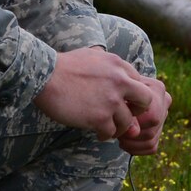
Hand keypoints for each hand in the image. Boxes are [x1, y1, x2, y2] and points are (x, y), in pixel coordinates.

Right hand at [34, 47, 172, 155]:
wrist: (44, 75)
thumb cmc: (64, 66)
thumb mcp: (93, 56)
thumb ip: (109, 65)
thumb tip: (118, 74)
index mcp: (119, 65)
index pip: (140, 84)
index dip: (133, 97)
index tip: (123, 103)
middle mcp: (121, 82)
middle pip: (146, 102)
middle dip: (138, 111)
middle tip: (126, 117)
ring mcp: (111, 101)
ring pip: (128, 122)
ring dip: (119, 128)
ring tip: (108, 128)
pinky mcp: (99, 117)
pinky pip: (111, 132)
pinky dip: (105, 134)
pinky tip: (97, 133)